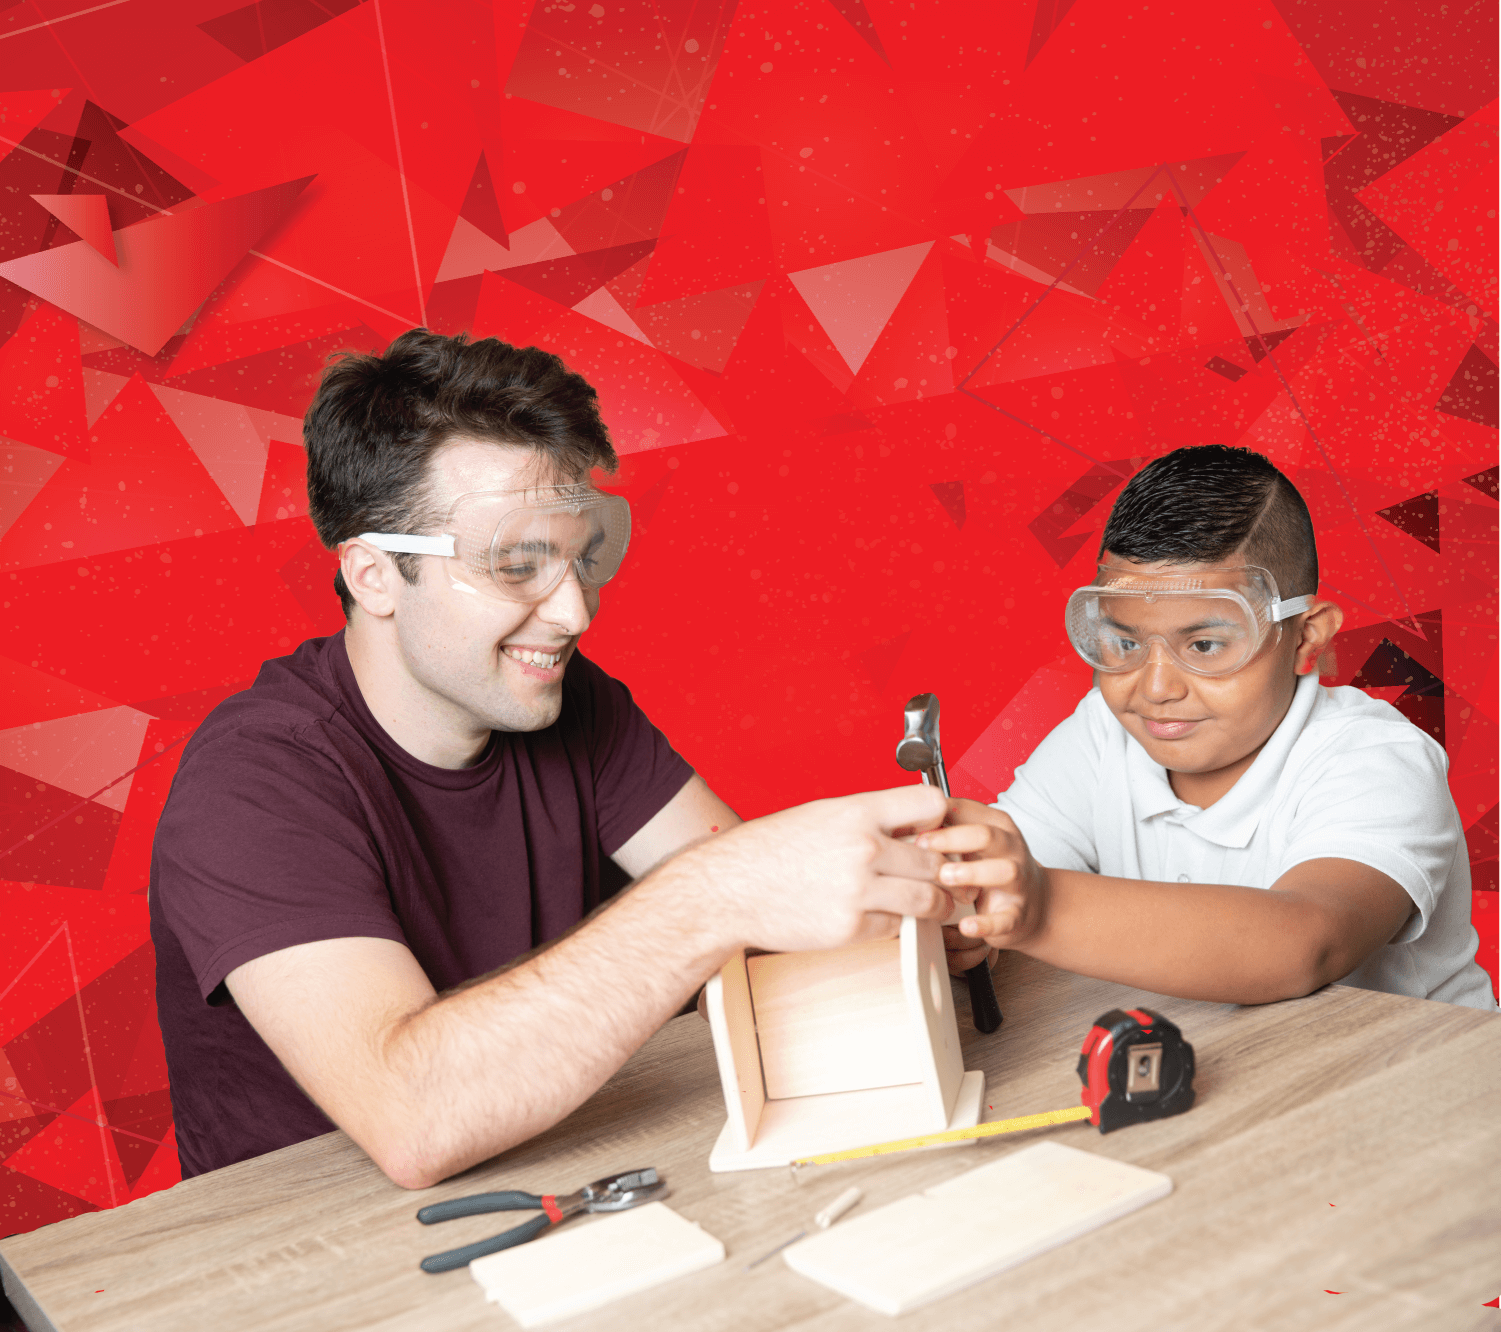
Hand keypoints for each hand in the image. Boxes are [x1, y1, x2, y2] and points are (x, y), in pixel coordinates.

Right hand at [694, 785, 956, 953]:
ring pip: (926, 899)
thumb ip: (868, 819)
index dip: (939, 820)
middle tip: (945, 876)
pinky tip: (886, 915)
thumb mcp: (821, 814)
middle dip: (943, 870)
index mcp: (857, 811)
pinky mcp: (851, 927)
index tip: (937, 832)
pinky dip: (896, 923)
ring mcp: (858, 890)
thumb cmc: (770, 850)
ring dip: (936, 904)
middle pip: (936, 859)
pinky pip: (895, 927)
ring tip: (936, 903)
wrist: (728, 888)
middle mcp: (863, 848)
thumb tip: (911, 828)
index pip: (930, 804)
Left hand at [915, 800, 1048, 955]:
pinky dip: (985, 923)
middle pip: (986, 834)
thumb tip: (901, 820)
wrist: (1034, 904)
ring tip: (945, 878)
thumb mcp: (972, 841)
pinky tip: (965, 925)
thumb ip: (945, 829)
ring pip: (1003, 870)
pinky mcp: (1018, 913)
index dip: (937, 813)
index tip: (909, 821)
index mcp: (996, 825)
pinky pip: (1005, 918)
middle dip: (952, 838)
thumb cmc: (992, 866)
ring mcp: (1018, 881)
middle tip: (922, 845)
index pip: (968, 810)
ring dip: (972, 873)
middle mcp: (1011, 848)